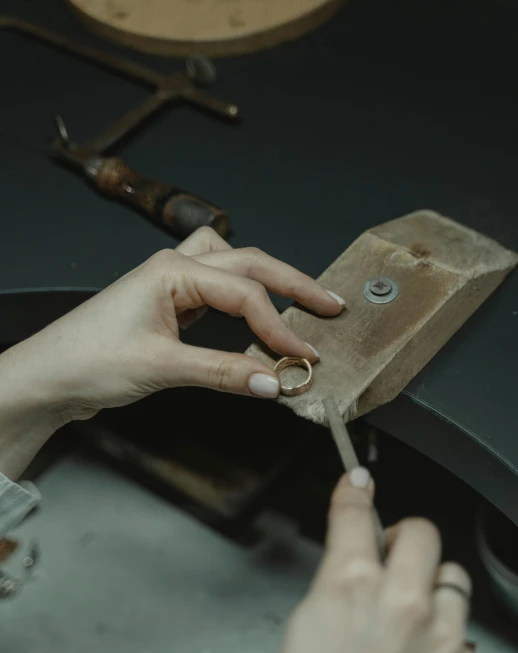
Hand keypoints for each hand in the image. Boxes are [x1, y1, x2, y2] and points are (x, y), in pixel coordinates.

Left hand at [0, 228, 343, 477]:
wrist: (47, 377)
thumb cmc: (87, 361)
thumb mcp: (162, 367)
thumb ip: (223, 372)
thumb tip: (272, 380)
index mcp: (172, 270)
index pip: (245, 295)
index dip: (280, 327)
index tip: (304, 355)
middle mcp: (174, 268)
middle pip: (248, 265)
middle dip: (292, 285)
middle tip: (328, 305)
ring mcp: (169, 283)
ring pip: (232, 267)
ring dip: (265, 280)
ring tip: (297, 299)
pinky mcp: (167, 303)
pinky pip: (215, 289)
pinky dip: (240, 298)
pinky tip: (251, 312)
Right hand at [261, 469, 482, 652]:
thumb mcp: (305, 621)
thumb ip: (337, 573)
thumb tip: (351, 543)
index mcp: (351, 584)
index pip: (357, 512)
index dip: (355, 491)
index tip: (360, 481)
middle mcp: (403, 602)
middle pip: (422, 531)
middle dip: (403, 537)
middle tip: (390, 556)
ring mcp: (442, 637)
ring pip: (452, 578)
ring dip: (431, 587)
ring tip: (408, 618)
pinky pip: (464, 632)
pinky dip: (444, 639)